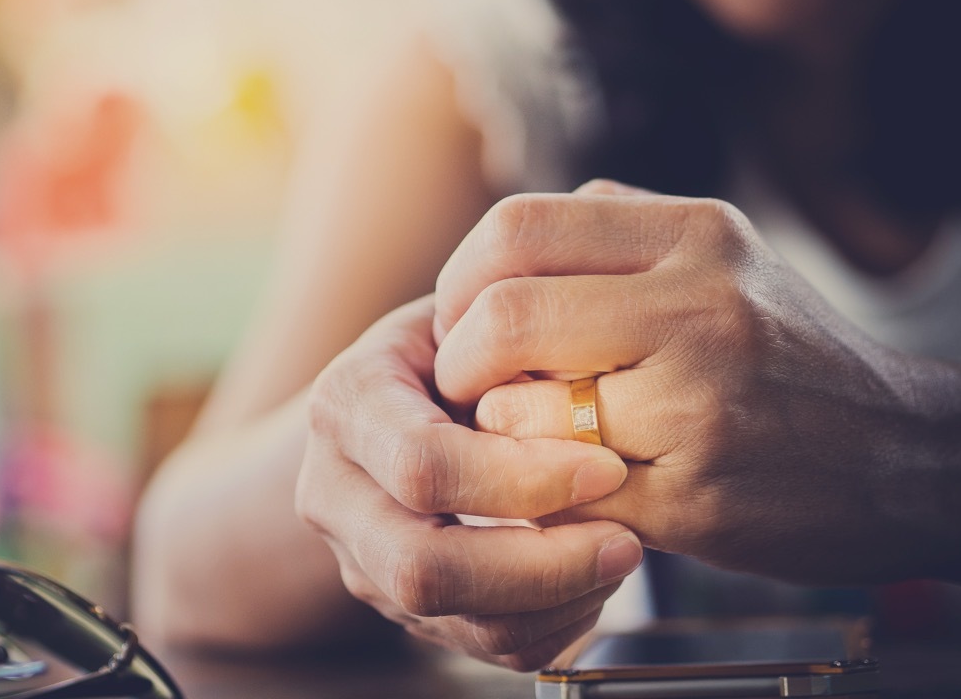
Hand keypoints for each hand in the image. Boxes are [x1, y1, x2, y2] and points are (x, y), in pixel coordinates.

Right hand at [297, 298, 642, 669]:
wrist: (384, 403)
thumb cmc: (444, 345)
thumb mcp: (464, 314)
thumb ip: (505, 338)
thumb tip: (585, 376)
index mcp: (346, 404)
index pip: (423, 465)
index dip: (521, 478)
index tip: (606, 465)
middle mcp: (335, 491)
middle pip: (421, 566)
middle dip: (540, 565)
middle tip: (625, 538)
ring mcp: (360, 558)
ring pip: (452, 620)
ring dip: (555, 600)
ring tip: (618, 554)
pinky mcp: (398, 605)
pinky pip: (479, 645)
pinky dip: (549, 624)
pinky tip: (588, 579)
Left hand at [432, 182, 953, 584]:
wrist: (903, 455)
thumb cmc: (780, 352)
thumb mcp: (715, 256)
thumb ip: (608, 231)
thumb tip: (493, 254)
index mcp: (694, 233)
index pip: (516, 228)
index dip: (461, 279)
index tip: (463, 320)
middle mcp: (701, 306)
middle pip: (504, 316)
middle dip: (459, 360)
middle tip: (467, 383)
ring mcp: (702, 406)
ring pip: (521, 413)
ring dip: (494, 429)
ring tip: (520, 431)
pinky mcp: (696, 498)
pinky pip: (560, 490)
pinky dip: (536, 485)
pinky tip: (562, 477)